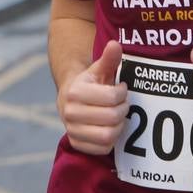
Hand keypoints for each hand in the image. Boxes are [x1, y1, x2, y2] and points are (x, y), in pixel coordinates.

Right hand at [56, 40, 126, 154]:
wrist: (69, 99)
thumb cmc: (90, 85)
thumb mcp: (99, 70)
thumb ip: (108, 59)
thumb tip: (115, 44)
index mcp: (75, 92)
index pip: (112, 98)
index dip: (122, 93)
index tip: (121, 89)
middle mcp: (70, 112)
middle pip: (112, 117)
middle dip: (122, 110)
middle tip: (121, 104)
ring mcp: (71, 129)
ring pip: (108, 135)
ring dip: (118, 126)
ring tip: (116, 116)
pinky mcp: (75, 143)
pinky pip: (102, 148)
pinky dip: (110, 140)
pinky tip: (109, 128)